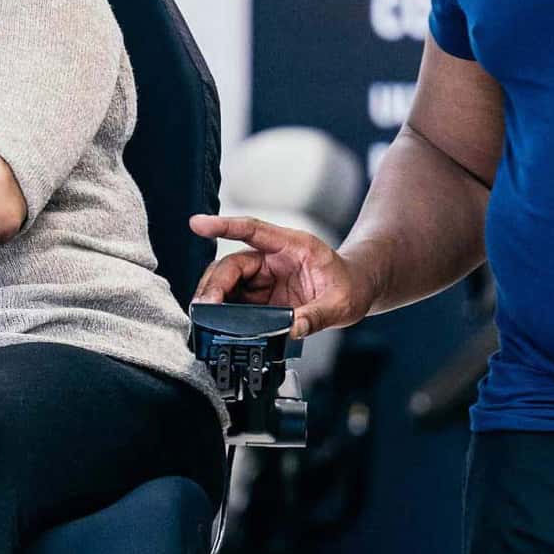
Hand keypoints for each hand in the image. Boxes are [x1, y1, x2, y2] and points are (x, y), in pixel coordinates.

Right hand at [192, 213, 372, 337]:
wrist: (356, 289)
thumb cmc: (351, 286)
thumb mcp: (341, 303)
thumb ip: (317, 316)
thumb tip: (292, 329)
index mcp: (292, 246)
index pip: (252, 230)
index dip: (223, 226)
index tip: (198, 224)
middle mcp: (273, 258)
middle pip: (232, 265)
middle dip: (214, 285)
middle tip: (205, 308)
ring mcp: (265, 277)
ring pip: (228, 283)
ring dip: (215, 300)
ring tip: (207, 320)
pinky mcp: (262, 296)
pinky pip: (236, 301)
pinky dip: (225, 313)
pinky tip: (220, 326)